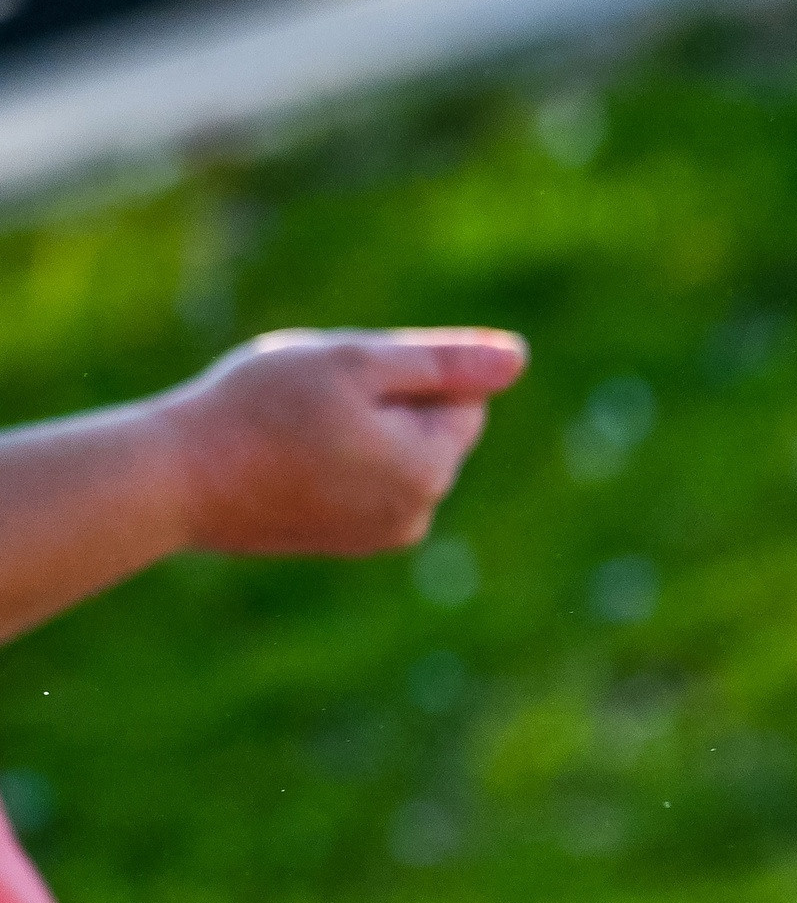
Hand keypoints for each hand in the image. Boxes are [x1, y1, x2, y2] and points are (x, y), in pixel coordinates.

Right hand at [156, 328, 528, 555]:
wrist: (172, 480)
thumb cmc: (261, 409)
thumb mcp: (359, 364)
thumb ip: (444, 362)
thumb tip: (518, 359)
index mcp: (431, 469)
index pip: (461, 399)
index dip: (405, 374)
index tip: (346, 382)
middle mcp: (417, 514)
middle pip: (429, 429)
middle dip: (386, 404)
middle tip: (311, 404)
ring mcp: (378, 536)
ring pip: (393, 453)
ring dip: (358, 431)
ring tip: (292, 433)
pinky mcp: (342, 543)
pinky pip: (361, 480)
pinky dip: (334, 461)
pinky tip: (282, 460)